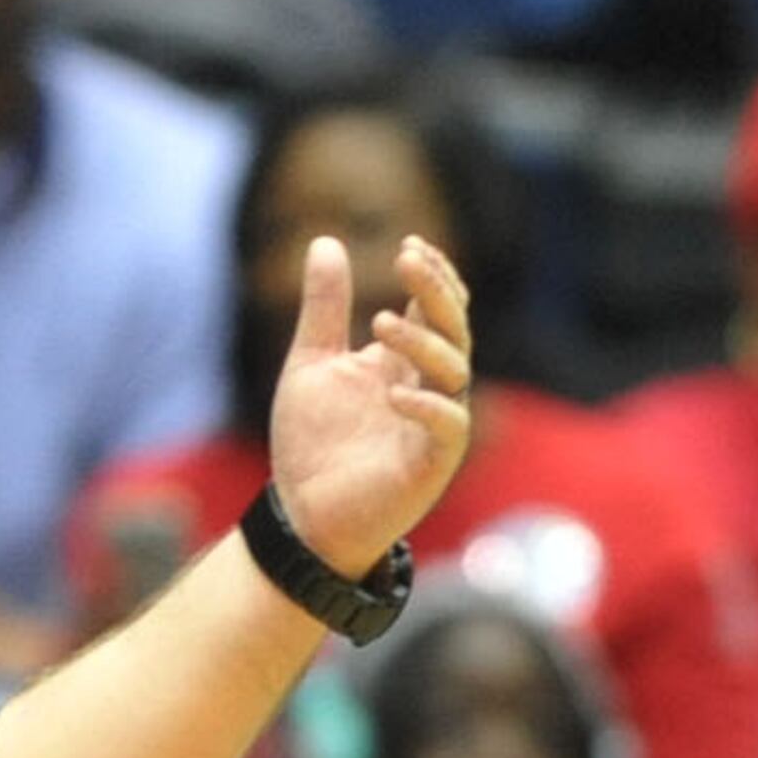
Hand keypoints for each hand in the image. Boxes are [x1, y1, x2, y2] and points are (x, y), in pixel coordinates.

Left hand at [264, 235, 470, 580]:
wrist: (302, 517)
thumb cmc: (311, 445)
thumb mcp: (310, 364)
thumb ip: (323, 308)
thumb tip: (325, 240)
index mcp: (404, 360)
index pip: (437, 306)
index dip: (432, 275)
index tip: (409, 244)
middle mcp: (429, 386)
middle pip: (453, 327)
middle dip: (436, 291)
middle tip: (407, 258)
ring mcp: (434, 425)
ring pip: (454, 370)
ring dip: (423, 342)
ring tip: (380, 322)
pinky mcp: (432, 464)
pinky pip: (448, 427)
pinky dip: (426, 406)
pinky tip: (393, 391)